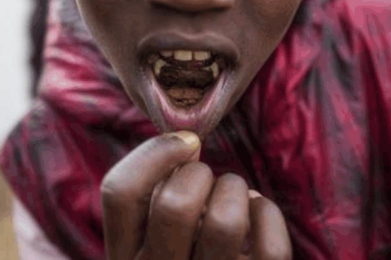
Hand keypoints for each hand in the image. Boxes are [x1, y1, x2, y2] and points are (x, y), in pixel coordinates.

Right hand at [101, 131, 291, 259]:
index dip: (156, 151)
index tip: (186, 141)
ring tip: (233, 195)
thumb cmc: (183, 256)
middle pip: (175, 205)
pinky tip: (256, 214)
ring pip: (225, 222)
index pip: (120, 192)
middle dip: (199, 173)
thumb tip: (188, 141)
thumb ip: (157, 195)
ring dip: (234, 191)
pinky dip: (266, 214)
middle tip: (206, 180)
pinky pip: (270, 247)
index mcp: (126, 258)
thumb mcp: (154, 235)